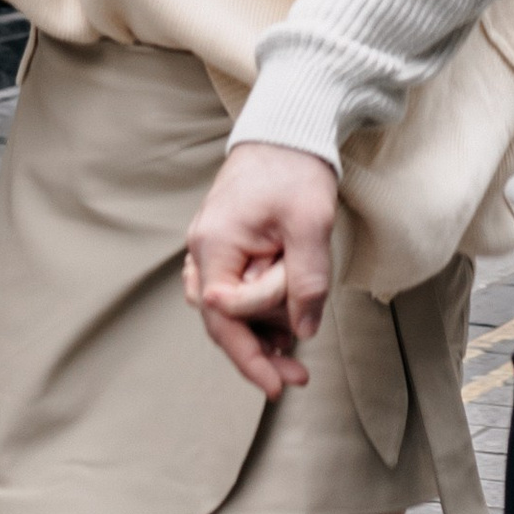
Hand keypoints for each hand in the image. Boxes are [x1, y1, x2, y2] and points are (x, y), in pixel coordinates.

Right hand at [184, 143, 339, 397]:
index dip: (250, 356)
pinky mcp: (226, 242)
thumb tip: (302, 331)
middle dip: (258, 350)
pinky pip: (234, 288)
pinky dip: (257, 308)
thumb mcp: (310, 225)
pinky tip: (283, 318)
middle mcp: (203, 250)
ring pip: (228, 308)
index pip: (225, 318)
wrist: (287, 128)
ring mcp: (211, 246)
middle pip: (222, 319)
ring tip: (296, 340)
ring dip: (260, 328)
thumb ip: (305, 281)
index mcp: (215, 245)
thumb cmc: (295, 170)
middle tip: (295, 376)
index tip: (277, 385)